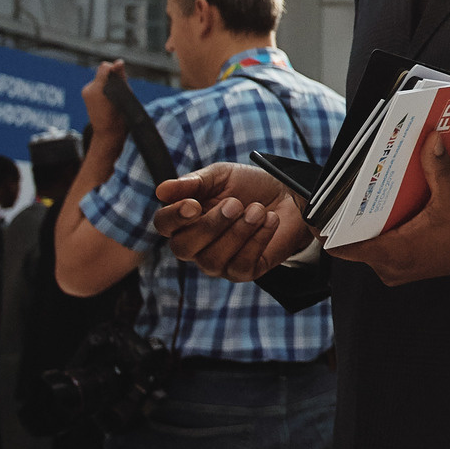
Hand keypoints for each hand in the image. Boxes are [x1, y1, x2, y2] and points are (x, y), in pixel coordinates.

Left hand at [78, 61, 128, 151]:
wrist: (108, 134)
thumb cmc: (120, 117)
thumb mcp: (125, 95)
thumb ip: (120, 76)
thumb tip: (119, 62)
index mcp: (98, 89)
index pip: (105, 67)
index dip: (115, 70)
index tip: (121, 80)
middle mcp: (89, 89)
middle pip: (103, 73)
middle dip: (112, 78)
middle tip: (119, 93)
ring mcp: (85, 92)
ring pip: (100, 79)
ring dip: (108, 84)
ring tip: (114, 98)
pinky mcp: (85, 95)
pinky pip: (96, 85)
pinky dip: (103, 89)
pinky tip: (107, 100)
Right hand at [155, 163, 308, 280]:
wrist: (288, 196)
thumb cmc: (248, 186)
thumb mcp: (221, 176)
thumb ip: (194, 182)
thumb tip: (161, 190)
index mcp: (184, 219)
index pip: (164, 224)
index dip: (174, 217)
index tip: (194, 204)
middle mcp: (195, 245)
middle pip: (183, 247)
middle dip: (210, 225)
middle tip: (235, 204)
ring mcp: (217, 262)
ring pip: (212, 260)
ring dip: (238, 232)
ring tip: (258, 210)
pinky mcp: (242, 272)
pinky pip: (240, 265)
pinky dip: (257, 240)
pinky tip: (269, 221)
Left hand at [330, 137, 449, 285]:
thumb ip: (438, 166)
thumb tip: (429, 138)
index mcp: (396, 252)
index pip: (341, 246)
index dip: (323, 226)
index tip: (314, 204)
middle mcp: (391, 266)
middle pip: (350, 241)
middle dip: (345, 215)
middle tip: (342, 185)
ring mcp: (398, 268)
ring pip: (365, 243)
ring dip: (363, 220)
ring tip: (362, 189)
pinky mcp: (407, 264)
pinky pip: (381, 245)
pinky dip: (379, 225)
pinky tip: (385, 202)